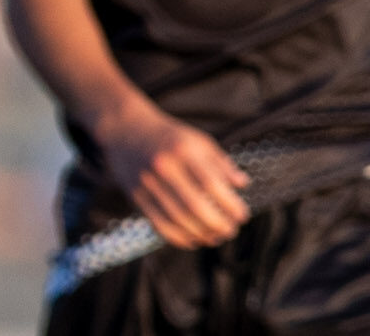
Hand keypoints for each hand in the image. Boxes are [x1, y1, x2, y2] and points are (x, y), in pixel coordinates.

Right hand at [93, 100, 250, 248]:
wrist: (127, 129)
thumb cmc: (169, 136)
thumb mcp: (198, 140)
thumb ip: (221, 162)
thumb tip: (242, 184)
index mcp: (183, 149)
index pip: (211, 183)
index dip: (230, 204)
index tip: (242, 215)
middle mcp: (164, 165)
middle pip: (194, 205)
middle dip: (218, 224)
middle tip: (231, 230)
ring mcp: (147, 182)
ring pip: (177, 219)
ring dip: (201, 234)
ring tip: (216, 237)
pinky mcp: (136, 195)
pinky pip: (159, 224)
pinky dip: (179, 238)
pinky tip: (193, 240)